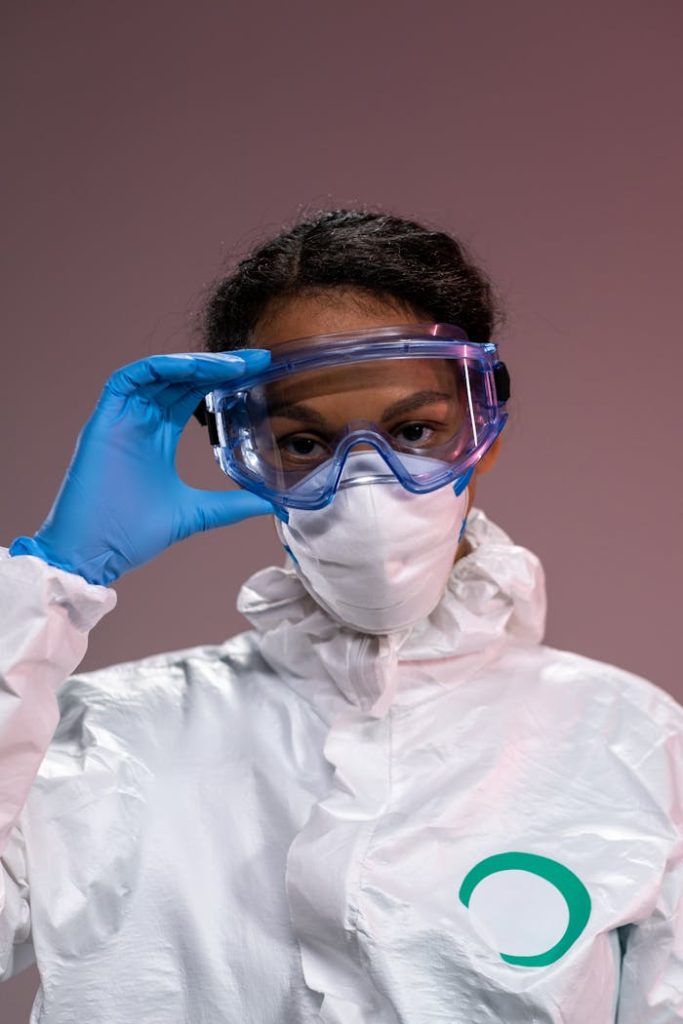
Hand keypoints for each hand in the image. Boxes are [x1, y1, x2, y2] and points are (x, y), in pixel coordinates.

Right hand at [10, 350, 273, 584]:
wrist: (94, 554)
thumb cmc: (131, 534)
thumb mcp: (196, 514)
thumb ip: (232, 505)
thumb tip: (272, 506)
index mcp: (159, 437)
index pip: (196, 394)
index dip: (225, 378)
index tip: (261, 371)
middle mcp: (141, 421)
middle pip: (182, 378)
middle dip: (220, 365)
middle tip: (258, 360)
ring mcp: (121, 419)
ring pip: (159, 373)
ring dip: (197, 364)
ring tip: (234, 365)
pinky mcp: (103, 422)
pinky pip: (129, 380)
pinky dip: (160, 368)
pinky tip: (194, 369)